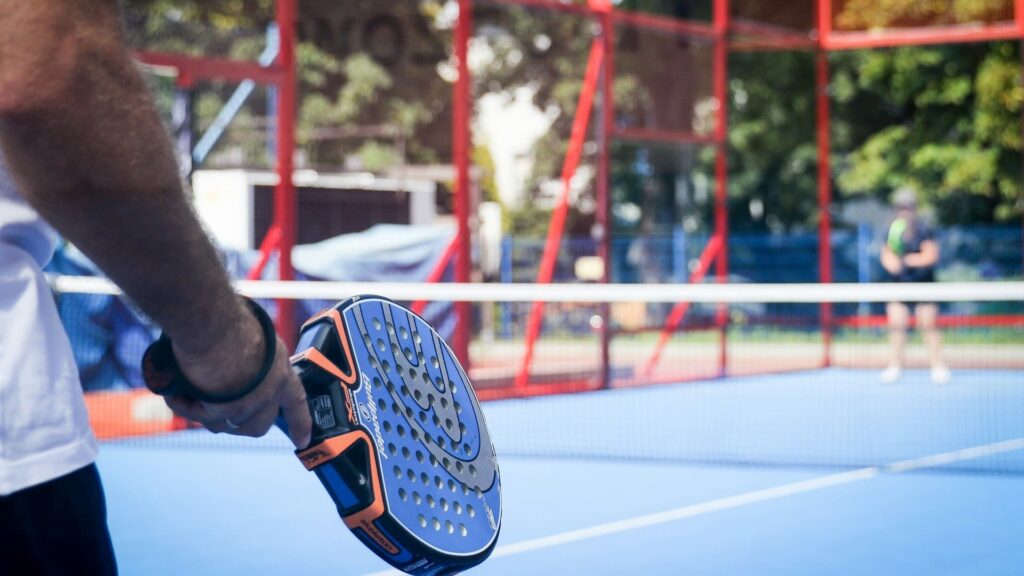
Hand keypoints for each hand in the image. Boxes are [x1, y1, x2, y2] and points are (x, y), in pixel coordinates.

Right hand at [163, 323, 312, 448]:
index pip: (296, 402)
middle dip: (239, 421)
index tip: (303, 440)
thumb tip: (241, 366)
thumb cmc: (232, 321)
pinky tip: (177, 391)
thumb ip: (254, 359)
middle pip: (257, 425)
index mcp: (281, 372)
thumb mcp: (256, 338)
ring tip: (191, 387)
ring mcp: (245, 405)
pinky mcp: (221, 411)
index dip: (300, 423)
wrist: (214, 325)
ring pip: (224, 424)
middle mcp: (268, 393)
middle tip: (218, 407)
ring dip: (205, 411)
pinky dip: (184, 405)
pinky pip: (198, 415)